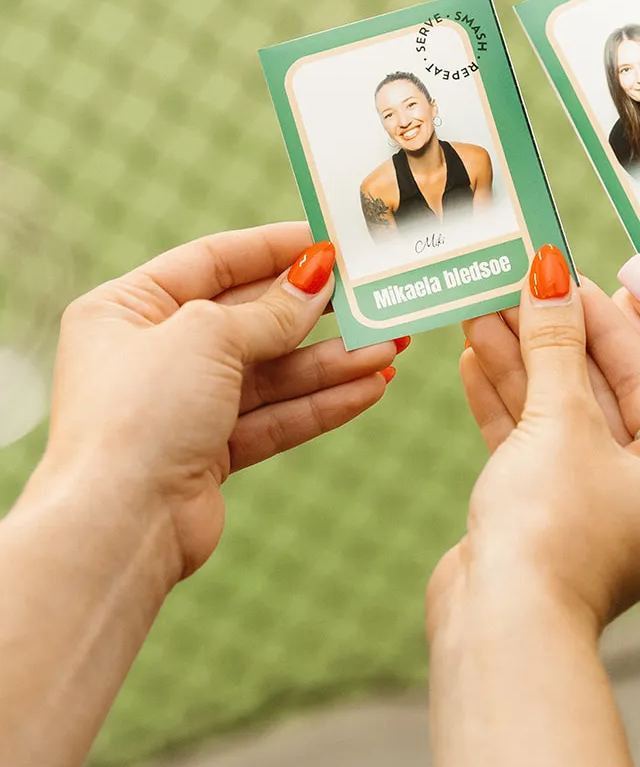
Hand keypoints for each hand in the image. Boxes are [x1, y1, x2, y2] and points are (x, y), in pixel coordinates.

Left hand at [36, 223, 398, 584]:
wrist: (119, 524)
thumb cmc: (140, 413)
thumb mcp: (208, 337)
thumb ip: (269, 310)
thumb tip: (314, 279)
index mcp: (126, 308)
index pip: (213, 261)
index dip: (274, 249)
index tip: (331, 242)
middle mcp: (150, 354)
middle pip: (248, 319)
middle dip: (315, 314)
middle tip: (374, 298)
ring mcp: (181, 406)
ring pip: (270, 374)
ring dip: (331, 362)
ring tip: (392, 349)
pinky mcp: (207, 454)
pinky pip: (272, 417)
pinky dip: (320, 404)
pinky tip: (369, 389)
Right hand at [430, 248, 639, 639]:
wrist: (504, 628)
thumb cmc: (556, 531)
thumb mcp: (560, 421)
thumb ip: (555, 344)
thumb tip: (548, 273)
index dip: (602, 316)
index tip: (564, 271)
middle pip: (601, 390)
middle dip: (553, 334)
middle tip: (517, 281)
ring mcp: (597, 506)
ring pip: (558, 414)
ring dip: (519, 361)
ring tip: (480, 306)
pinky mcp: (547, 518)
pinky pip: (530, 445)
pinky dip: (502, 404)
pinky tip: (472, 357)